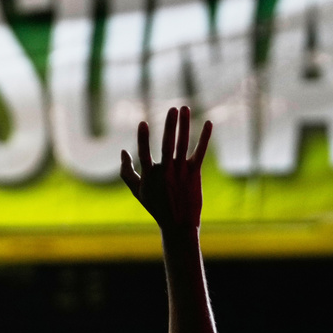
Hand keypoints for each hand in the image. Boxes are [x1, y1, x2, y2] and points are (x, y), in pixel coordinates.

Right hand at [120, 106, 211, 231]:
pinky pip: (200, 152)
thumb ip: (127, 171)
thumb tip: (123, 151)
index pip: (144, 153)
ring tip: (185, 108)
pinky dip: (205, 137)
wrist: (178, 224)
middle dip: (170, 125)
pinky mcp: (194, 173)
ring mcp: (181, 172)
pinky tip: (209, 123)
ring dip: (185, 125)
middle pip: (168, 144)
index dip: (143, 139)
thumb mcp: (138, 191)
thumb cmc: (156, 206)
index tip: (142, 123)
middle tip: (173, 108)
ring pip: (183, 144)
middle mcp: (166, 172)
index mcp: (150, 175)